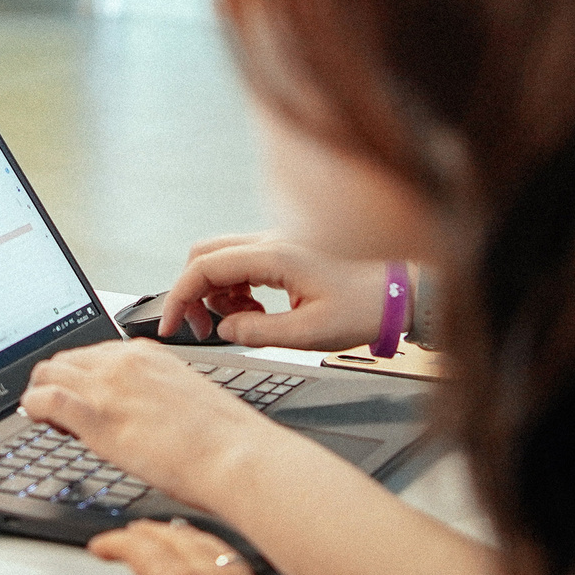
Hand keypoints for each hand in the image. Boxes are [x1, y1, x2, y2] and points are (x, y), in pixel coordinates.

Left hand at [23, 341, 270, 508]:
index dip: (78, 375)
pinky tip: (36, 419)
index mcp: (145, 353)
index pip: (92, 352)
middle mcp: (122, 362)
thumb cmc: (222, 436)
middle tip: (58, 411)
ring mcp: (107, 388)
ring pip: (46, 373)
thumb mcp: (183, 395)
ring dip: (40, 392)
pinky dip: (32, 407)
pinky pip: (44, 400)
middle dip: (55, 382)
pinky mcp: (97, 419)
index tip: (78, 393)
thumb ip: (151, 392)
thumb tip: (135, 407)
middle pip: (63, 359)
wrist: (237, 456)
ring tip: (48, 418)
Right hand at [58, 523, 314, 574]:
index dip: (111, 543)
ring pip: (199, 542)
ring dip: (173, 536)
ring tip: (159, 538)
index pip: (137, 547)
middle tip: (121, 537)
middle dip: (140, 532)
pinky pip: (223, 556)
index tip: (98, 547)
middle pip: (168, 536)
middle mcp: (214, 574)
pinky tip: (209, 562)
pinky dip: (203, 549)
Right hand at [162, 235, 388, 351]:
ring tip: (240, 323)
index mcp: (274, 256)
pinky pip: (243, 265)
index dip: (180, 297)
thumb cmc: (366, 307)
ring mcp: (277, 245)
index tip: (172, 326)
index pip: (205, 267)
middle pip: (206, 255)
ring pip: (223, 259)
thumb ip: (259, 332)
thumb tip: (224, 329)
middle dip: (194, 291)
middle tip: (203, 327)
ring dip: (218, 293)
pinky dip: (237, 290)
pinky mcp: (285, 254)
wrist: (402, 292)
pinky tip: (257, 312)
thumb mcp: (310, 332)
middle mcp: (271, 242)